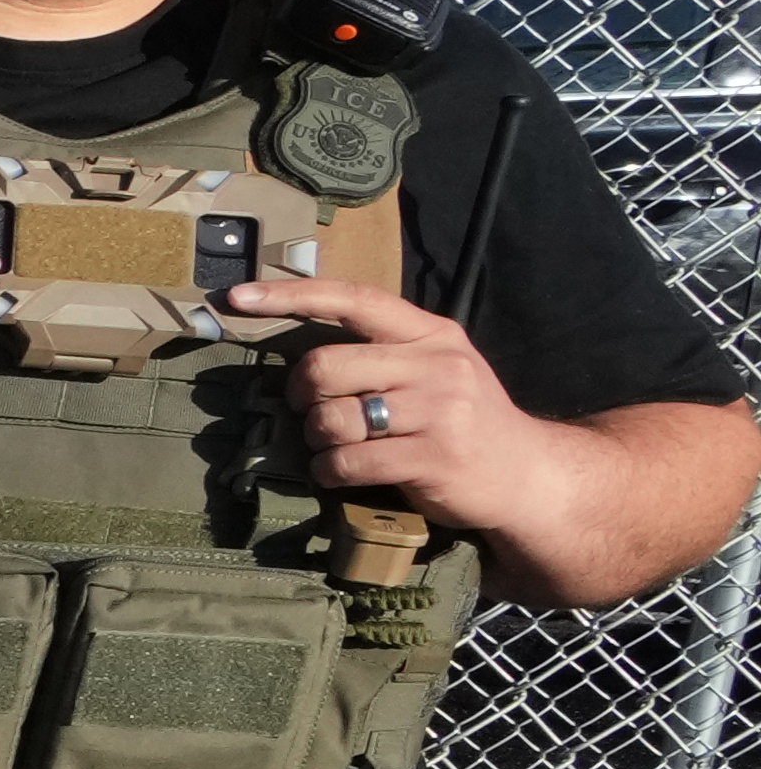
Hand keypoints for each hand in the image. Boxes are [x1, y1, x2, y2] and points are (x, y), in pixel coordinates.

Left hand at [233, 262, 513, 517]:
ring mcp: (438, 412)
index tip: (240, 297)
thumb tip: (301, 350)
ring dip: (317, 440)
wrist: (528, 473)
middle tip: (314, 413)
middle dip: (301, 396)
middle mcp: (436, 366)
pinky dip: (329, 472)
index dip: (292, 295)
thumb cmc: (464, 419)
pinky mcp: (432, 458)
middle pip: (323, 367)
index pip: (355, 299)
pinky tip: (341, 473)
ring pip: (329, 418)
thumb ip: (383, 351)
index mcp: (431, 334)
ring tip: (337, 447)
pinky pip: (346, 462)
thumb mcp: (437, 368)